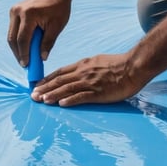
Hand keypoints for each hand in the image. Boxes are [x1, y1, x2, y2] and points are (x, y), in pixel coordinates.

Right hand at [8, 0, 71, 65]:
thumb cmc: (59, 7)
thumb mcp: (56, 26)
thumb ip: (48, 42)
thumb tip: (42, 58)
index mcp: (28, 14)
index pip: (23, 39)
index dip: (24, 54)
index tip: (27, 66)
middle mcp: (17, 12)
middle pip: (13, 38)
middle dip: (18, 53)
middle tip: (25, 65)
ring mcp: (14, 11)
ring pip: (11, 35)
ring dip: (17, 48)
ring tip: (25, 59)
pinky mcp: (14, 11)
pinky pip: (13, 30)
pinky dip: (18, 40)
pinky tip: (24, 49)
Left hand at [30, 52, 145, 106]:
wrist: (134, 66)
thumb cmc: (119, 64)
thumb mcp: (97, 61)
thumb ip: (86, 67)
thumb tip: (76, 72)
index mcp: (82, 65)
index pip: (60, 72)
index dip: (47, 79)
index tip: (37, 85)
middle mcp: (83, 73)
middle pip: (59, 81)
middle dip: (44, 88)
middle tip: (33, 95)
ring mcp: (90, 82)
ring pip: (67, 89)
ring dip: (52, 95)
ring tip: (41, 100)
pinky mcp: (99, 92)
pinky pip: (82, 97)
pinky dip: (70, 100)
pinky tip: (61, 104)